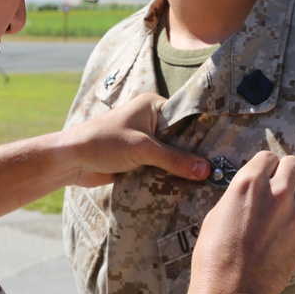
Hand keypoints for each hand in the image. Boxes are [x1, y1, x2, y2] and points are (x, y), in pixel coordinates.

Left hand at [60, 93, 209, 185]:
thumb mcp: (142, 149)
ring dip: (181, 168)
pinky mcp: (138, 160)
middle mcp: (150, 120)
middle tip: (219, 169)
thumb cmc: (103, 143)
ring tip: (208, 181)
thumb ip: (174, 159)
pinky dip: (168, 177)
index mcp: (152, 105)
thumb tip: (207, 170)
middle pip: (180, 139)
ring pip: (170, 155)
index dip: (203, 134)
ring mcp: (144, 141)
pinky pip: (160, 168)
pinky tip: (187, 188)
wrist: (71, 161)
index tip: (223, 149)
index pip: (186, 118)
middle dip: (193, 154)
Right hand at [191, 152, 294, 293]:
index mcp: (248, 183)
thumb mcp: (216, 215)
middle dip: (287, 172)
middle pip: (294, 164)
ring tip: (288, 210)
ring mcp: (294, 216)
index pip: (267, 157)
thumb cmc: (214, 256)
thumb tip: (247, 195)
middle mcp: (275, 194)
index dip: (264, 166)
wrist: (231, 291)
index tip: (262, 174)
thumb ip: (237, 197)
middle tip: (279, 186)